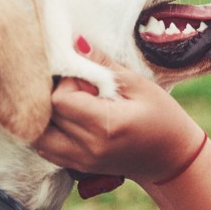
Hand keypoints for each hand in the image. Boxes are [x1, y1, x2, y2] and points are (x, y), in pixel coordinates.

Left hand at [33, 37, 205, 185]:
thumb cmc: (163, 118)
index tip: (85, 76)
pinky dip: (48, 130)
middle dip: (55, 94)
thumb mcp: (139, 85)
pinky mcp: (77, 167)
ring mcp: (81, 161)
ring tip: (70, 102)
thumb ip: (103, 65)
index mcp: (106, 125)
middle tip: (79, 87)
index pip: (60, 99)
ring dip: (47, 114)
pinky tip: (68, 118)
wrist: (172, 158)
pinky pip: (45, 148)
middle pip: (46, 115)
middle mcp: (89, 147)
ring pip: (38, 135)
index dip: (67, 81)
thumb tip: (75, 42)